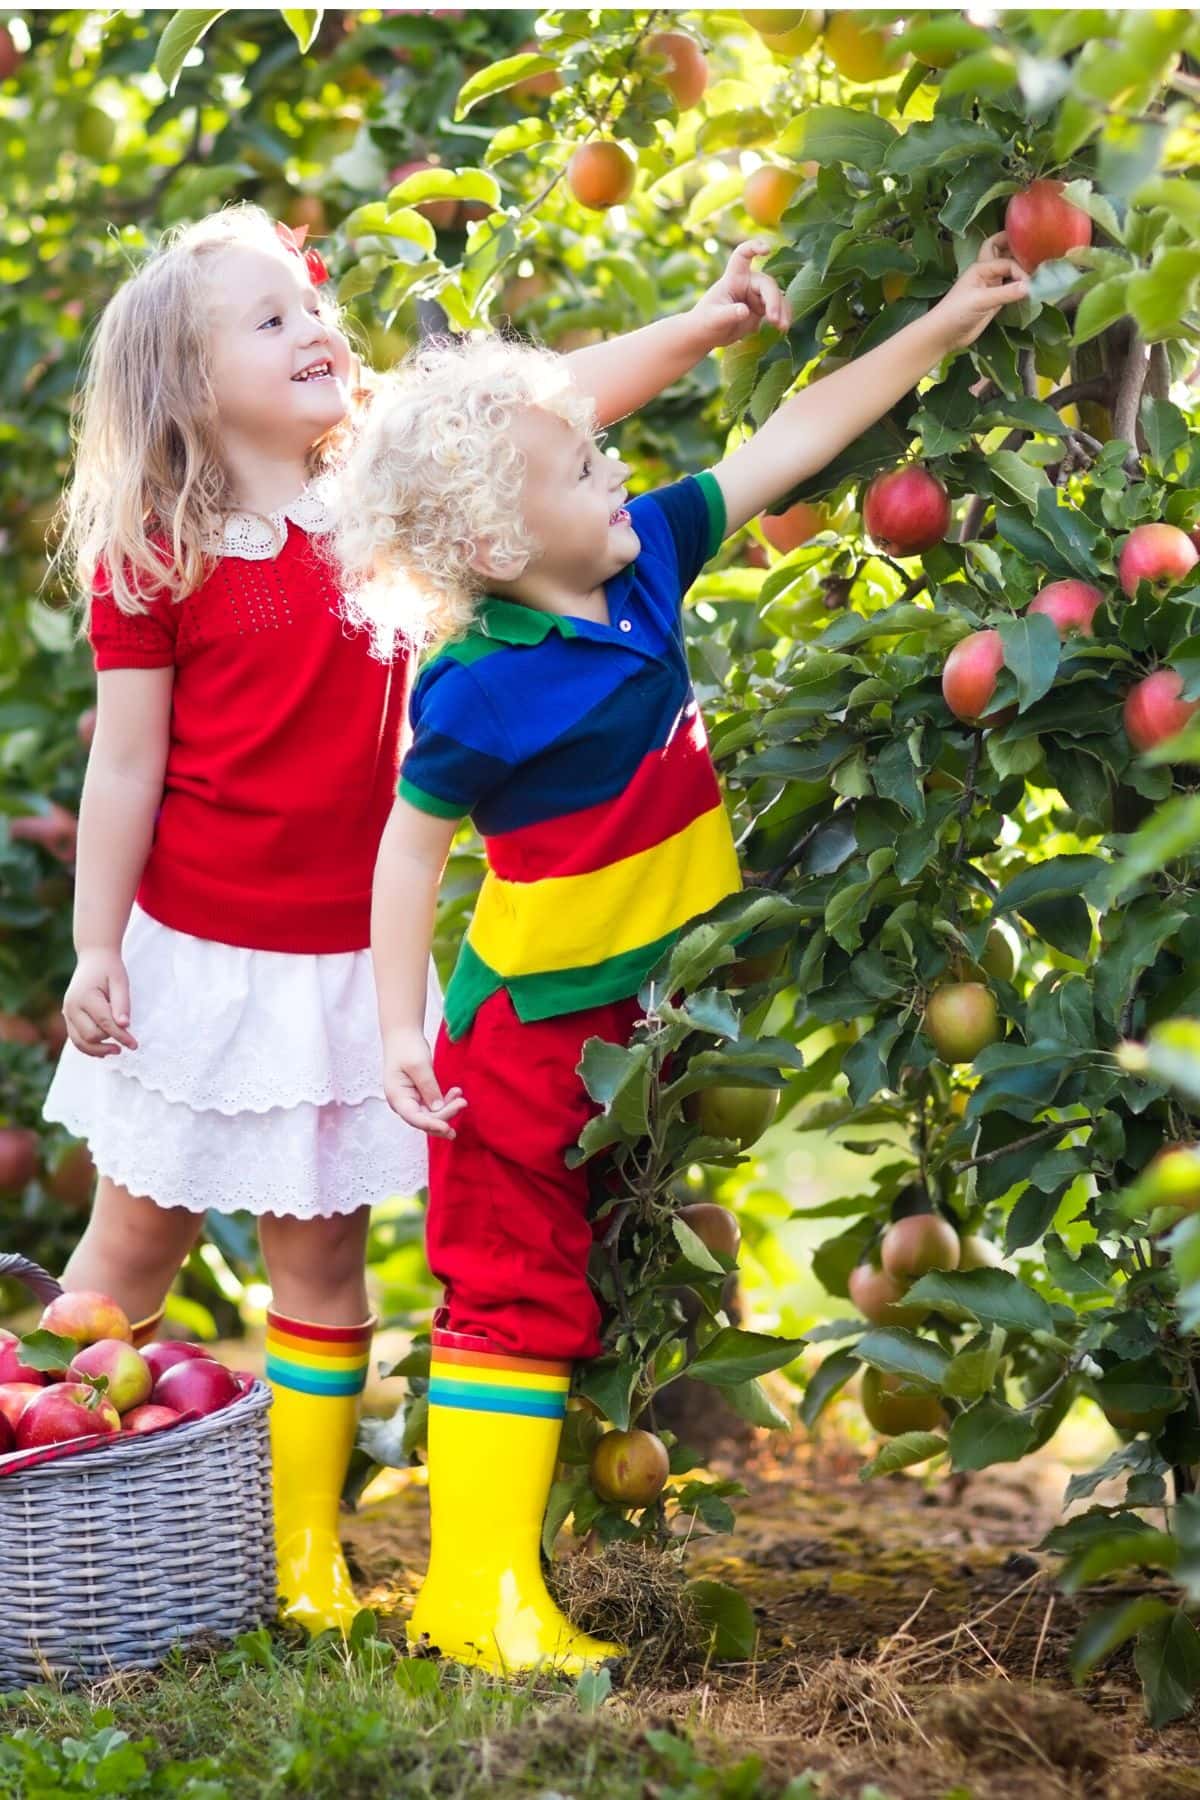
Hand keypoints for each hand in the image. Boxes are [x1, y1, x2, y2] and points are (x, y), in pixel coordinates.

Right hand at [62, 949, 136, 1056]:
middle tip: (128, 1040)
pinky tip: (104, 1050)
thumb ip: (121, 1003)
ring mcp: (67, 1013)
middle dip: (110, 1040)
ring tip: (117, 1050)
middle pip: (91, 1035)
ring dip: (98, 1050)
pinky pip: (76, 1039)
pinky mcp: (69, 1018)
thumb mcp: (120, 982)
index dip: (121, 1036)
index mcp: (85, 996)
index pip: (105, 1023)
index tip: (135, 1045)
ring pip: (80, 1042)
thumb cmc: (109, 969)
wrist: (93, 959)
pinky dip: (89, 1047)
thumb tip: (124, 1025)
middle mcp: (72, 1007)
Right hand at [382, 1027, 465, 1138]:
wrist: (403, 1035)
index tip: (447, 1128)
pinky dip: (446, 1101)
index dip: (431, 1124)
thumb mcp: (419, 1066)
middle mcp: (402, 1103)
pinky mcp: (420, 1095)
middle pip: (424, 1119)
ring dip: (447, 1109)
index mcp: (396, 1097)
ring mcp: (411, 1100)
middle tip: (462, 1104)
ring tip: (462, 1099)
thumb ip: (429, 1088)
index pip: (414, 1118)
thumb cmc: (407, 1048)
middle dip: (444, 1116)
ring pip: (431, 1114)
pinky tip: (456, 1093)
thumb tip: (438, 1109)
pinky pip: (434, 1105)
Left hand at [691, 241, 791, 348]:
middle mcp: (748, 282)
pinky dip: (783, 317)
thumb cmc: (706, 321)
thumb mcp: (714, 319)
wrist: (707, 334)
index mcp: (733, 277)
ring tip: (783, 328)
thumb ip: (728, 314)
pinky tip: (783, 329)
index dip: (754, 247)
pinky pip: (778, 309)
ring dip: (782, 311)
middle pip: (767, 284)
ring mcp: (757, 295)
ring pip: (777, 296)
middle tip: (774, 320)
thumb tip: (745, 311)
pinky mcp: (762, 308)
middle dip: (774, 301)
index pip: (743, 255)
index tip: (767, 250)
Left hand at [929, 233, 1028, 352]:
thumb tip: (1030, 287)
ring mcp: (991, 286)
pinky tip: (1031, 289)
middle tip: (1035, 247)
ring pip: (1008, 270)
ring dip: (1020, 268)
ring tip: (1039, 268)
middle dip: (1015, 246)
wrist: (945, 335)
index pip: (1007, 262)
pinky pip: (1011, 289)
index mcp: (981, 267)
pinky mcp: (994, 301)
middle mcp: (987, 273)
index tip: (1030, 283)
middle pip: (1002, 251)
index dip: (1020, 270)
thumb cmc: (956, 312)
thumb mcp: (981, 300)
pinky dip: (1020, 287)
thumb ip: (1006, 293)